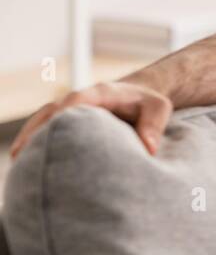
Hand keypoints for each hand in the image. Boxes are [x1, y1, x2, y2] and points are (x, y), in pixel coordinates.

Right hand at [9, 80, 173, 159]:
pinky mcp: (67, 119)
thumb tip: (149, 149)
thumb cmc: (150, 104)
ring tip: (18, 161)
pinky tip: (24, 161)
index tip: (54, 132)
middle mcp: (80, 98)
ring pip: (43, 120)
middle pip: (51, 111)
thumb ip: (154, 125)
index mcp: (101, 93)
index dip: (65, 114)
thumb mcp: (159, 109)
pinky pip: (45, 128)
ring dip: (29, 137)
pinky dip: (34, 141)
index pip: (77, 100)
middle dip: (37, 130)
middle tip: (24, 154)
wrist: (141, 95)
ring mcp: (70, 108)